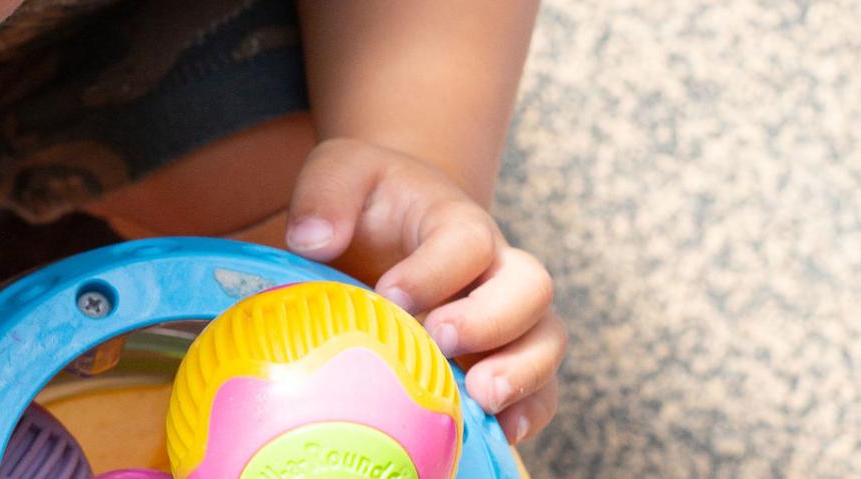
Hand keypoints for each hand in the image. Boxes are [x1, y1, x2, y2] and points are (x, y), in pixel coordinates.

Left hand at [283, 139, 564, 443]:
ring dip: (522, 370)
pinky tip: (500, 433)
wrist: (392, 224)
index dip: (436, 270)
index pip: (467, 240)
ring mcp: (506, 316)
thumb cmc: (368, 203)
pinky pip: (540, 387)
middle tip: (441, 339)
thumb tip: (314, 240)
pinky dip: (529, 411)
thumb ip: (325, 194)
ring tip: (481, 397)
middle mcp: (494, 268)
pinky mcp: (503, 358)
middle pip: (530, 287)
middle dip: (491, 319)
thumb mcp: (340, 173)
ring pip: (546, 338)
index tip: (390, 294)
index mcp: (455, 221)